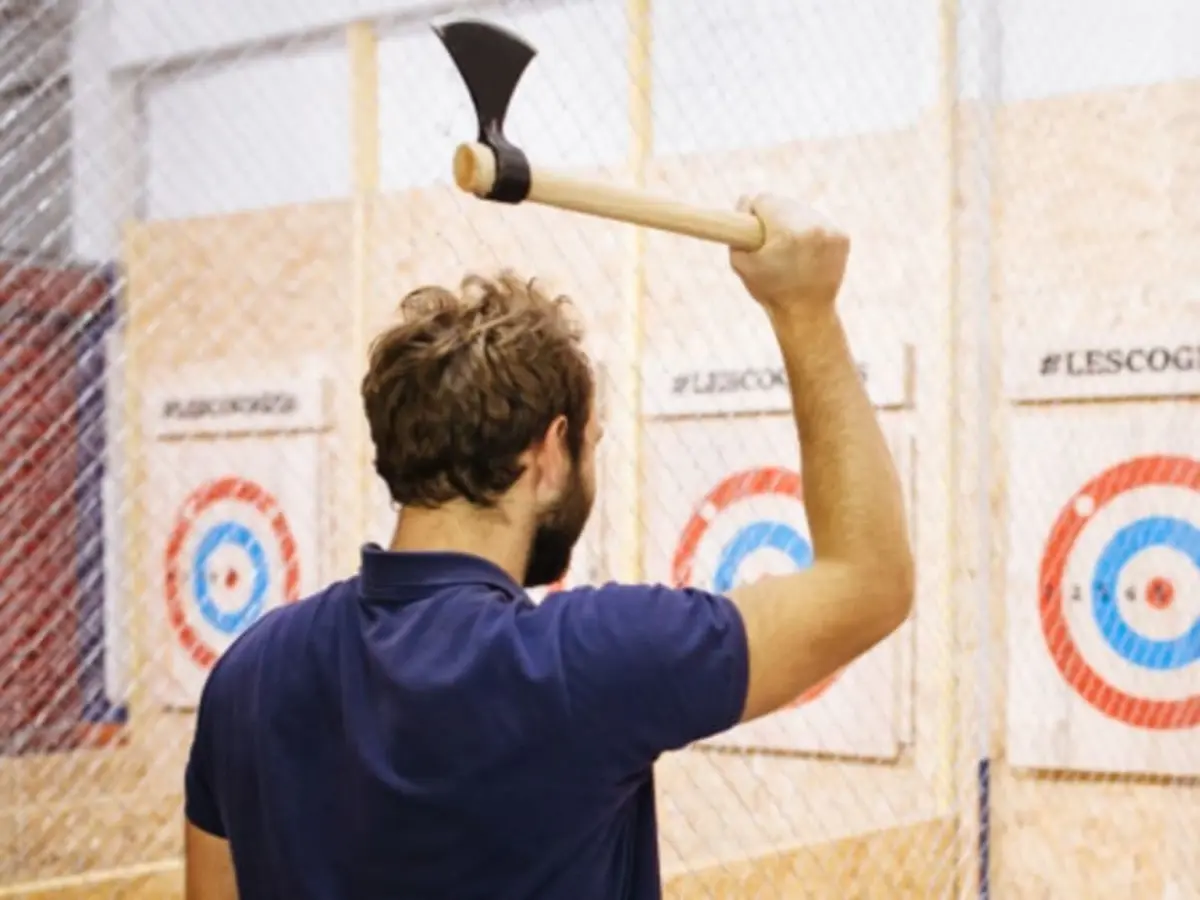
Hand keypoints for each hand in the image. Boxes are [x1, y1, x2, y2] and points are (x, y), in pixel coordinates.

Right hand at [730, 194, 849, 317]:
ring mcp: (830, 231)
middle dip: (774, 218)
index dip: (752, 214)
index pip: (763, 200)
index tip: (752, 230)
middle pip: (784, 203)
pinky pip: (819, 223)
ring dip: (793, 224)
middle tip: (769, 243)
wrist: (806, 314)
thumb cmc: (769, 290)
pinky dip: (810, 234)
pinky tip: (804, 253)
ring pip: (802, 211)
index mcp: (786, 230)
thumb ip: (735, 231)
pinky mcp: (842, 237)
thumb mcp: (740, 262)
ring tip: (788, 250)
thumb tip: (745, 200)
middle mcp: (812, 225)